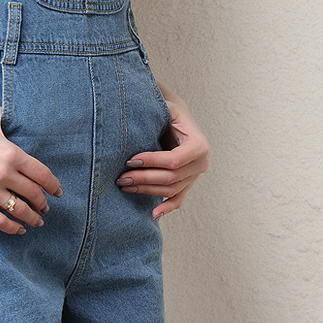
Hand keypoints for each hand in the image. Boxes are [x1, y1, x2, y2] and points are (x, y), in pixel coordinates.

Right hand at [0, 104, 62, 235]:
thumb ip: (7, 118)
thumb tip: (18, 117)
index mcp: (10, 152)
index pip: (41, 174)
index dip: (53, 186)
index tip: (58, 192)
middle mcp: (3, 172)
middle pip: (33, 194)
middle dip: (43, 203)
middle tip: (46, 207)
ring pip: (19, 210)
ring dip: (32, 218)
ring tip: (37, 221)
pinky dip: (12, 228)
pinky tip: (19, 229)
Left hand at [116, 84, 208, 218]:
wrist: (177, 119)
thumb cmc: (169, 112)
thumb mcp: (166, 108)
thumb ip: (157, 112)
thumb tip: (135, 118)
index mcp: (199, 145)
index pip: (174, 160)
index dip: (152, 162)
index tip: (130, 161)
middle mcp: (201, 163)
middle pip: (171, 178)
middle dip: (144, 178)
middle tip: (121, 178)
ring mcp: (195, 176)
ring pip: (170, 190)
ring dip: (147, 190)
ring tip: (125, 186)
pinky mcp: (188, 184)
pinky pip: (178, 199)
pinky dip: (166, 207)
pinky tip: (153, 214)